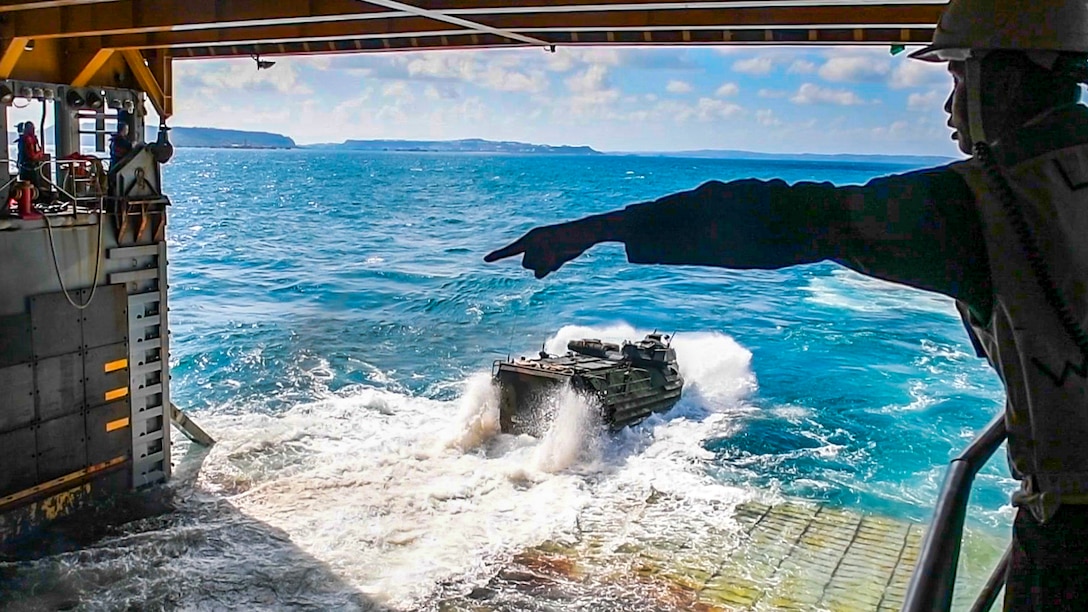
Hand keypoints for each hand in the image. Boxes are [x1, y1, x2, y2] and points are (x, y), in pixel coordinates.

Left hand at [484, 214, 619, 277]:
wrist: (587, 230)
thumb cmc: (572, 242)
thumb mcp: (557, 256)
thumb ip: (545, 264)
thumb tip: (537, 275)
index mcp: (531, 237)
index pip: (512, 249)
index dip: (499, 255)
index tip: (486, 260)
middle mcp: (532, 239)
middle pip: (527, 265)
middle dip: (540, 265)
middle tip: (555, 254)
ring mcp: (539, 243)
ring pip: (535, 268)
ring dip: (548, 266)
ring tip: (561, 252)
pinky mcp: (548, 248)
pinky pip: (544, 268)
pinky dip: (549, 265)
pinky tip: (562, 252)